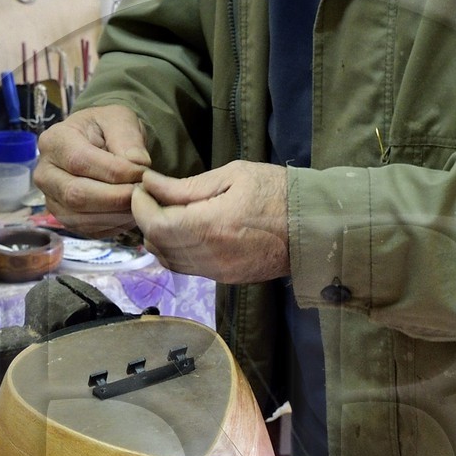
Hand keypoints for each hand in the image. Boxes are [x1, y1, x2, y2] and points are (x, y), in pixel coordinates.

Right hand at [35, 105, 150, 232]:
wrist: (99, 144)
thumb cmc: (107, 129)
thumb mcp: (120, 119)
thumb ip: (128, 137)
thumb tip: (138, 163)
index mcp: (54, 141)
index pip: (80, 161)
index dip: (115, 171)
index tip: (143, 173)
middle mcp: (45, 173)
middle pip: (77, 194)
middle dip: (116, 197)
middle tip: (144, 193)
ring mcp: (51, 199)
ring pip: (82, 217)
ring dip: (117, 214)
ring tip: (140, 202)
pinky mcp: (64, 219)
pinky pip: (88, 230)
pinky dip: (113, 225)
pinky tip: (130, 212)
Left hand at [131, 161, 289, 282]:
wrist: (315, 228)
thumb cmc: (277, 192)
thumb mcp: (233, 175)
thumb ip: (187, 185)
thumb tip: (150, 184)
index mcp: (210, 226)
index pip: (154, 224)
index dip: (140, 206)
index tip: (142, 187)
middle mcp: (209, 256)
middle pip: (157, 244)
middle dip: (145, 220)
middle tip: (151, 197)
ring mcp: (217, 272)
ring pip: (168, 261)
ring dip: (158, 238)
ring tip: (165, 213)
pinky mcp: (225, 279)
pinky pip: (186, 268)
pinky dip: (175, 251)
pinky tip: (183, 231)